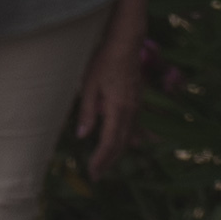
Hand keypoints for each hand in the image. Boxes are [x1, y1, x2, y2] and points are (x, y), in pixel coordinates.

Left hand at [75, 32, 146, 175]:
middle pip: (122, 142)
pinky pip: (135, 125)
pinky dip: (129, 138)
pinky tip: (130, 144)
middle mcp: (131, 110)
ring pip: (130, 135)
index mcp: (118, 108)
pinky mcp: (137, 100)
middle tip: (96, 175)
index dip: (101, 159)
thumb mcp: (89, 86)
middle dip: (109, 160)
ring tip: (106, 163)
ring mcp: (137, 105)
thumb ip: (88, 112)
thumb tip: (82, 135)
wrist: (125, 44)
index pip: (109, 141)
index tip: (92, 173)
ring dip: (118, 151)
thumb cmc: (104, 62)